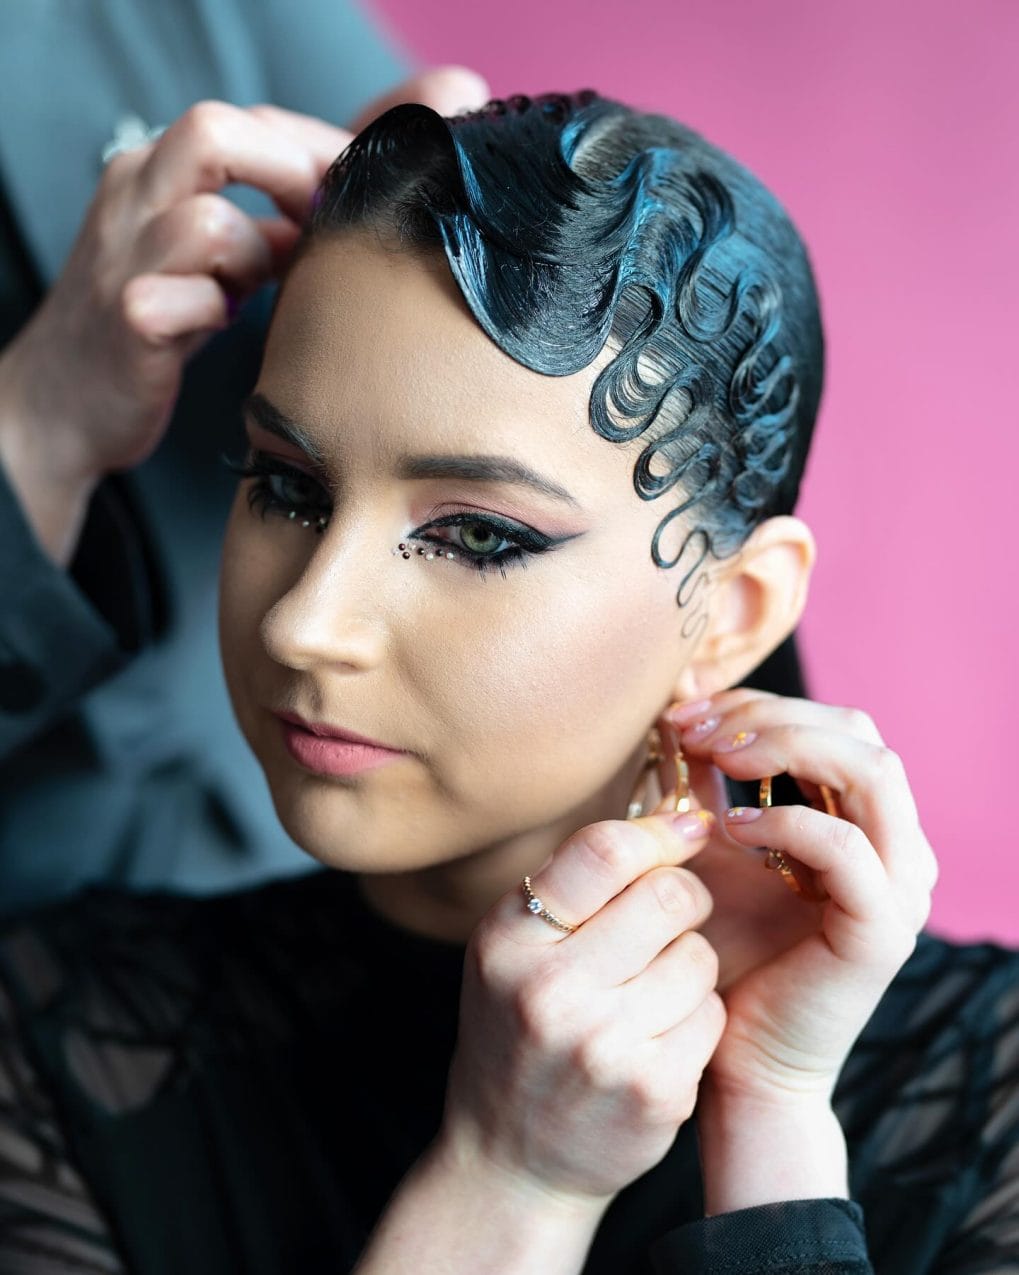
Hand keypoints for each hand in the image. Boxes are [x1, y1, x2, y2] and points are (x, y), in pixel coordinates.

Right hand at [0, 66, 488, 562]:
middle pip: (215, 133)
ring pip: (208, 221)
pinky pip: (179, 298)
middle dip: (290, 176)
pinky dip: (213, 312)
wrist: (65, 400)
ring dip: (253, 257)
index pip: (248, 124)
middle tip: (320, 230)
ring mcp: (124, 256)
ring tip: (251, 291)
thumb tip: (352, 206)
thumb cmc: (157, 326)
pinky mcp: (126, 319)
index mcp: (157, 172)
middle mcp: (134, 198)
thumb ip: (271, 227)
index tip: (356, 196)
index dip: (315, 153)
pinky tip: (219, 325)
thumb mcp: (214, 261)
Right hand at [440, 808, 724, 1206]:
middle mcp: (550, 991)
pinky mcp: (654, 1092)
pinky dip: (698, 1017)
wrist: (510, 1162)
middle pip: (668, 896)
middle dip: (685, 896)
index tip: (688, 827)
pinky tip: (661, 1036)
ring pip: (700, 956)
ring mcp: (604, 1046)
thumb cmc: (517, 1032)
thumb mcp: (512, 949)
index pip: (604, 852)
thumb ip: (574, 883)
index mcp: (509, 939)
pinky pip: (711, 1015)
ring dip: (690, 962)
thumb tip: (671, 808)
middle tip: (672, 914)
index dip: (659, 831)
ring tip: (652, 989)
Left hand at [667, 689, 937, 1105]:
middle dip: (769, 715)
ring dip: (786, 747)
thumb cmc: (723, 952)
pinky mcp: (880, 930)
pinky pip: (846, 848)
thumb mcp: (709, 848)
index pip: (833, 723)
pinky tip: (727, 828)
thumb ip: (706, 783)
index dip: (759, 703)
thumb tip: (679, 706)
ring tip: (715, 757)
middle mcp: (896, 846)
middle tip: (694, 726)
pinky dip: (786, 821)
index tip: (685, 708)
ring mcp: (898, 886)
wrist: (735, 1058)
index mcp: (865, 821)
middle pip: (857, 731)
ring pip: (872, 771)